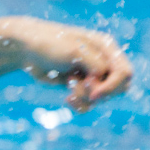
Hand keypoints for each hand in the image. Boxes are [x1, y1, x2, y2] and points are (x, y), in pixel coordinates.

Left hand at [7, 17, 131, 112]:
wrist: (25, 49)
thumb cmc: (49, 44)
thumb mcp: (74, 52)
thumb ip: (95, 65)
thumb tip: (101, 81)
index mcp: (106, 47)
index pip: (124, 73)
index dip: (112, 87)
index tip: (93, 94)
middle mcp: (103, 60)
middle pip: (120, 87)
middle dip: (100, 93)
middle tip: (80, 88)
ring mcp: (92, 74)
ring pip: (103, 97)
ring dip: (86, 98)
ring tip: (69, 89)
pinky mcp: (80, 85)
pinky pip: (90, 102)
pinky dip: (81, 105)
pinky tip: (68, 101)